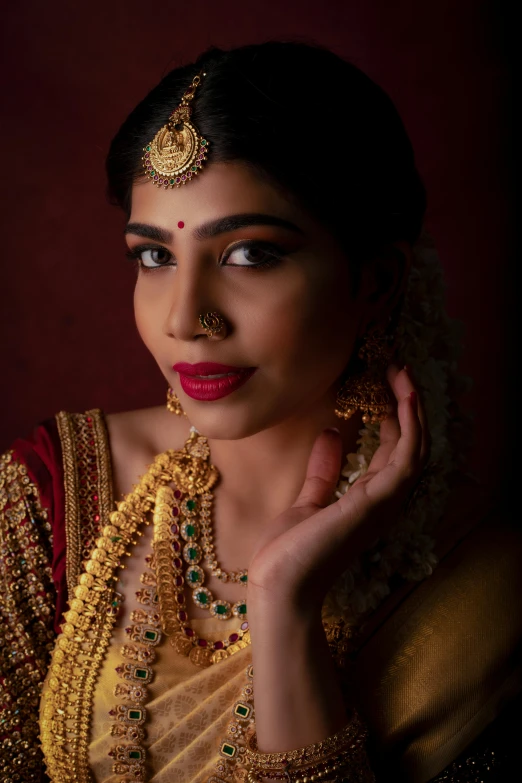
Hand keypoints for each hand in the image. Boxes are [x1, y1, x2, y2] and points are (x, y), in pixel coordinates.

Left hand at [247, 365, 428, 613]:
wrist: (279, 586)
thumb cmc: (291, 553)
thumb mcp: (308, 499)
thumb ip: (323, 470)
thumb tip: (331, 432)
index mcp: (369, 499)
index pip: (393, 451)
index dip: (393, 416)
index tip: (383, 384)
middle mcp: (384, 500)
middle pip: (410, 444)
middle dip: (408, 405)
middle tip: (399, 369)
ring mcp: (383, 503)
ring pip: (415, 448)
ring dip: (413, 409)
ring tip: (403, 374)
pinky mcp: (375, 503)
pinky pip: (407, 460)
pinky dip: (410, 428)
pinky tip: (403, 400)